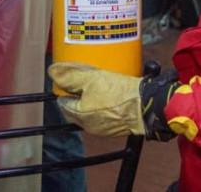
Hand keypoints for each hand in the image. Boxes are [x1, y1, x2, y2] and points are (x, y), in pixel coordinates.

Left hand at [48, 62, 180, 140]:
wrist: (148, 104)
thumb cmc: (119, 93)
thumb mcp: (91, 78)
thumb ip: (70, 76)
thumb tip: (52, 72)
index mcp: (80, 116)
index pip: (63, 102)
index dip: (64, 88)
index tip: (69, 78)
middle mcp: (90, 126)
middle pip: (76, 107)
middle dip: (77, 93)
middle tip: (83, 78)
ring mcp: (104, 128)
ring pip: (90, 110)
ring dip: (90, 98)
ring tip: (96, 82)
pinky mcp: (117, 125)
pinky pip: (104, 113)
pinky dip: (103, 103)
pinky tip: (109, 91)